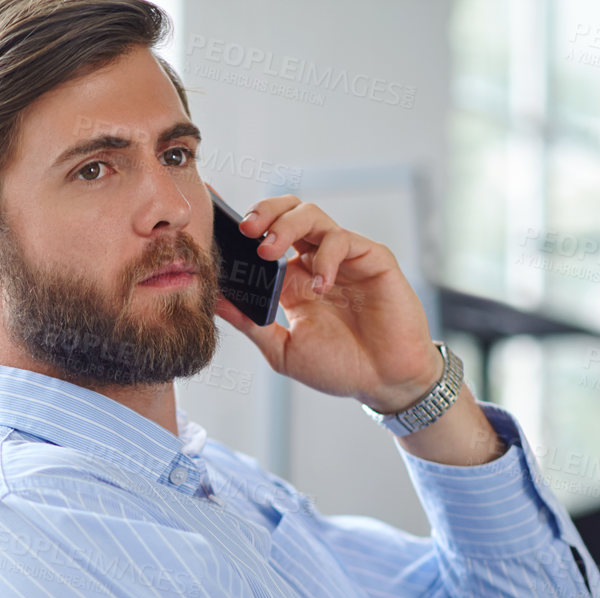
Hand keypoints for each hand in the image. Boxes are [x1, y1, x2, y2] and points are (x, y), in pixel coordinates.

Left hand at [212, 194, 440, 412]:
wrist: (385, 383)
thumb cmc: (340, 368)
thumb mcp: (283, 350)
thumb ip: (251, 324)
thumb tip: (214, 301)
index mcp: (293, 281)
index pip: (264, 239)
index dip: (243, 226)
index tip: (214, 220)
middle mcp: (316, 263)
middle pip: (288, 214)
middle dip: (264, 213)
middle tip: (245, 230)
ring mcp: (344, 259)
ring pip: (313, 216)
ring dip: (287, 226)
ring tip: (269, 251)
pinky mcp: (372, 260)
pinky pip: (344, 240)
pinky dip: (326, 257)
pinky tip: (320, 285)